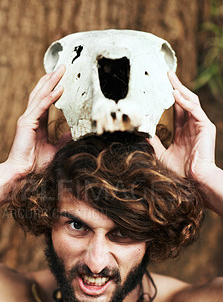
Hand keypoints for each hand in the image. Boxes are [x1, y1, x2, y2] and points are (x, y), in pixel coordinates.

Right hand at [6, 65, 70, 175]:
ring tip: (61, 70)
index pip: (45, 101)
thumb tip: (74, 133)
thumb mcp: (56, 149)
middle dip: (51, 79)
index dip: (53, 89)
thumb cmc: (35, 164)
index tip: (62, 79)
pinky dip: (51, 97)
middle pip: (41, 93)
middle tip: (62, 67)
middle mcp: (31, 118)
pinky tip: (60, 88)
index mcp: (37, 123)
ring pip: (40, 95)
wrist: (23, 172)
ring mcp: (27, 119)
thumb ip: (64, 139)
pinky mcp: (27, 123)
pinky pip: (41, 107)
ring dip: (51, 82)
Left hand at [148, 71, 215, 185]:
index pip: (176, 108)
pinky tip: (175, 94)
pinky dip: (184, 101)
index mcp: (182, 130)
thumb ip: (154, 144)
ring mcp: (199, 124)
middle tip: (166, 74)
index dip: (168, 97)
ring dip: (180, 88)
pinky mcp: (205, 126)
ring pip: (190, 101)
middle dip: (175, 86)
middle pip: (183, 100)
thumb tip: (142, 135)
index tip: (159, 87)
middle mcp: (191, 125)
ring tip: (170, 79)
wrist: (194, 180)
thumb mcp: (161, 155)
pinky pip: (195, 109)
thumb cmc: (180, 171)